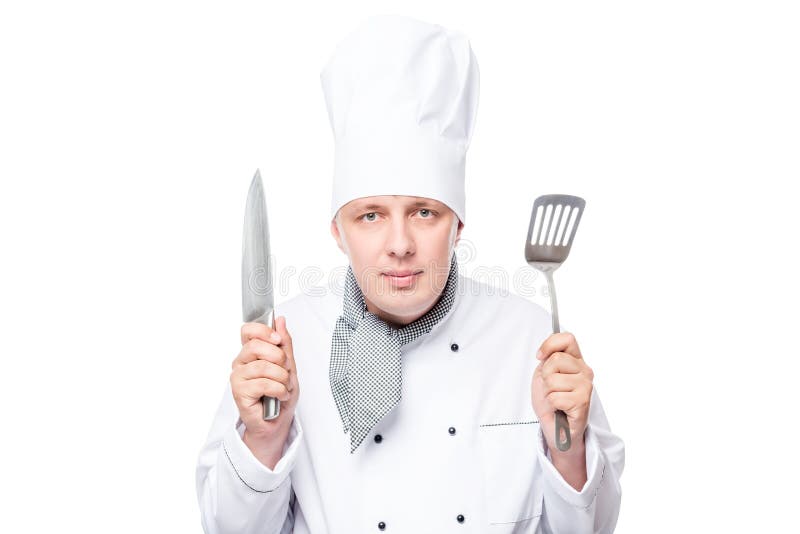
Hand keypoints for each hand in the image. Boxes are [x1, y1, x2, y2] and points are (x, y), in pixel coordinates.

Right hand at [230, 316, 299, 445]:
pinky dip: (279, 390)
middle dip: (278, 357)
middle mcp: (241, 363)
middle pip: (255, 346)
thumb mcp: (289, 365)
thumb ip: (284, 343)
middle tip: (286, 369)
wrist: (277, 421)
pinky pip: (263, 383)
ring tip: (285, 387)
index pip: (248, 331)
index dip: (263, 331)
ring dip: (282, 378)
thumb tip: (280, 321)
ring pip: (263, 367)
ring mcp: (238, 377)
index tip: (277, 339)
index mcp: (251, 353)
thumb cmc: (280, 394)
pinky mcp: (239, 393)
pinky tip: (280, 395)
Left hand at [530, 332, 593, 453]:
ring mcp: (585, 387)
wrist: (555, 426)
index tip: (540, 356)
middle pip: (556, 359)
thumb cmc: (551, 399)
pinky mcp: (582, 403)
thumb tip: (545, 352)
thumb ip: (548, 359)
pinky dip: (551, 405)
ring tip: (555, 399)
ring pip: (553, 380)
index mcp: (576, 361)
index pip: (567, 338)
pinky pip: (555, 397)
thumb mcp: (544, 374)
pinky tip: (559, 409)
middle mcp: (585, 371)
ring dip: (548, 393)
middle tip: (550, 388)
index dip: (549, 344)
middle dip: (545, 375)